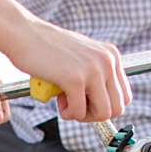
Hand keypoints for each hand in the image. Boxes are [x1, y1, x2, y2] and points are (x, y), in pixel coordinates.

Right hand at [7, 20, 128, 121]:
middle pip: (117, 108)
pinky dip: (68, 113)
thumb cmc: (48, 49)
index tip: (87, 102)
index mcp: (111, 56)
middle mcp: (107, 61)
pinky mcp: (75, 79)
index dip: (105, 106)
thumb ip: (96, 75)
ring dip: (83, 115)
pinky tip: (58, 100)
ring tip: (67, 103)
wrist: (26, 36)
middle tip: (77, 106)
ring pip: (103, 113)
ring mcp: (93, 69)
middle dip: (95, 114)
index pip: (124, 96)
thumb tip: (100, 102)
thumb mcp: (83, 58)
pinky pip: (79, 112)